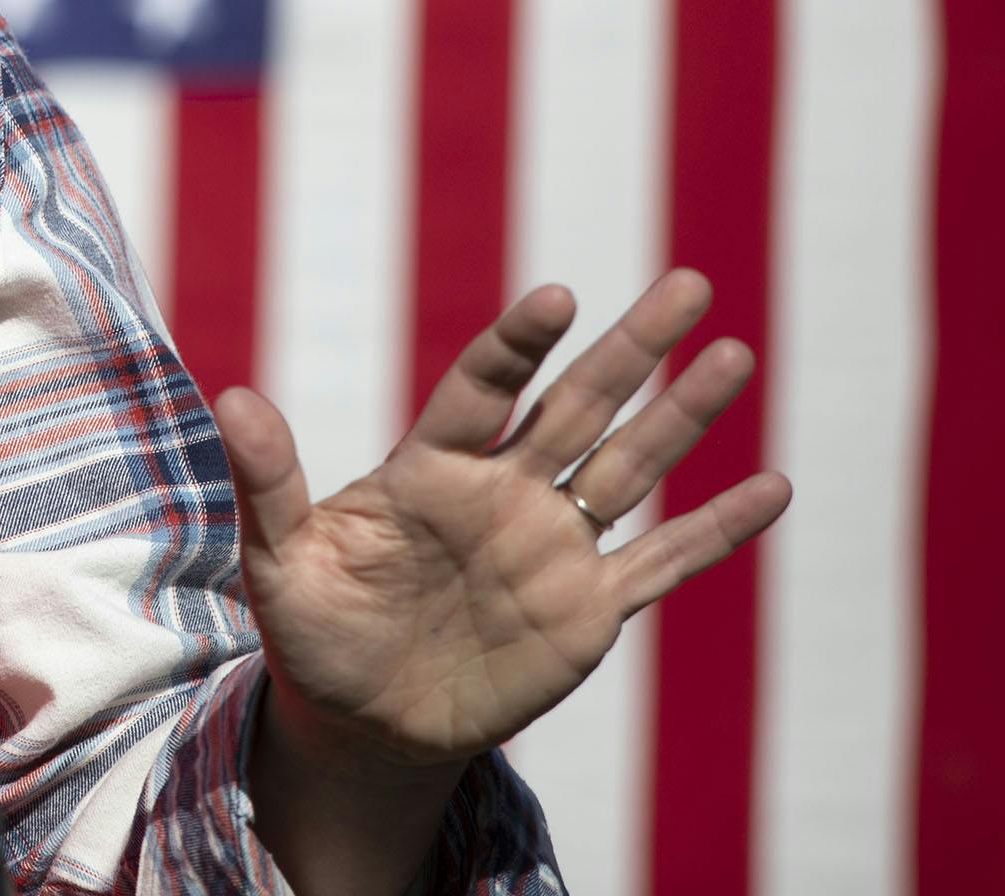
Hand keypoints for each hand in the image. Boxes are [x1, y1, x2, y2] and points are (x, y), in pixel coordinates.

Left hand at [214, 268, 790, 770]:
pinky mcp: (587, 611)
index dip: (518, 345)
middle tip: (689, 283)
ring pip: (630, 467)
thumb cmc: (314, 631)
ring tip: (736, 353)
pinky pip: (662, 562)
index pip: (483, 388)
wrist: (362, 720)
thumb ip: (268, 481)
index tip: (558, 297)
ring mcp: (551, 547)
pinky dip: (716, 530)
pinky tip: (774, 487)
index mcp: (430, 469)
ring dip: (684, 417)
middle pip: (577, 405)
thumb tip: (230, 395)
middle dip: (632, 348)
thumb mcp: (279, 562)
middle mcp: (502, 492)